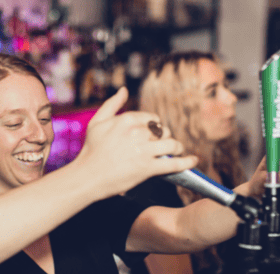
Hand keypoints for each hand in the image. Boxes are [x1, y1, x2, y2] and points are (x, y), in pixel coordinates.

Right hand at [76, 87, 198, 197]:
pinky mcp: (148, 168)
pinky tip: (193, 160)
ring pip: (172, 144)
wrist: (86, 177)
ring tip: (176, 151)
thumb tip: (124, 90)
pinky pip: (174, 163)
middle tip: (162, 145)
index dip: (155, 126)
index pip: (153, 118)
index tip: (153, 135)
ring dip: (177, 148)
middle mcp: (137, 133)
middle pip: (164, 131)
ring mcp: (144, 151)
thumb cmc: (91, 151)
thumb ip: (112, 104)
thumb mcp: (97, 122)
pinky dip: (186, 162)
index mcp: (127, 119)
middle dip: (165, 137)